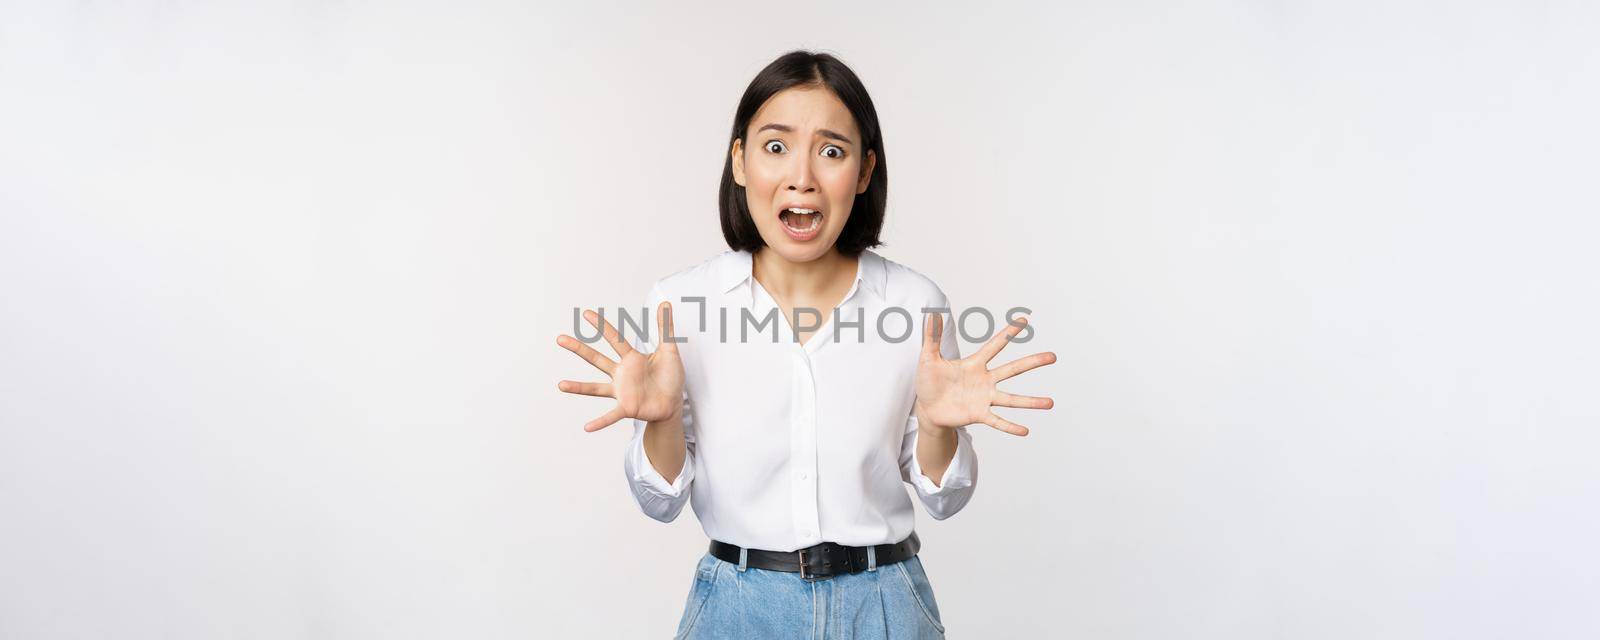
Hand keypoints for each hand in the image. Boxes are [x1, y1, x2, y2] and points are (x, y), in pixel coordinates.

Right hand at [556, 303, 683, 431]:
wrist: (674, 402)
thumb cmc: (670, 376)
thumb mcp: (670, 350)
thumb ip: (666, 328)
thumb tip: (665, 303)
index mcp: (631, 358)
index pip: (614, 339)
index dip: (601, 326)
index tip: (586, 314)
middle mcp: (621, 374)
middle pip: (596, 359)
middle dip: (579, 349)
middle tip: (560, 339)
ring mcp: (622, 391)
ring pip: (596, 388)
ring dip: (579, 387)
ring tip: (560, 385)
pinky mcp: (627, 407)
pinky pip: (611, 415)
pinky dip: (600, 421)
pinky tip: (587, 427)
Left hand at [914, 313, 1056, 435]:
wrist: (927, 408)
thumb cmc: (929, 381)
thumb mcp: (928, 358)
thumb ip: (932, 337)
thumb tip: (931, 312)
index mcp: (975, 364)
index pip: (995, 345)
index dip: (1009, 333)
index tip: (1024, 320)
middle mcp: (985, 380)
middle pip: (1012, 369)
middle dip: (1032, 362)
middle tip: (1053, 357)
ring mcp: (984, 398)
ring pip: (1011, 399)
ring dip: (1030, 401)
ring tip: (1050, 403)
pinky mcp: (978, 415)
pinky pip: (997, 421)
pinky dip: (1010, 426)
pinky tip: (1025, 431)